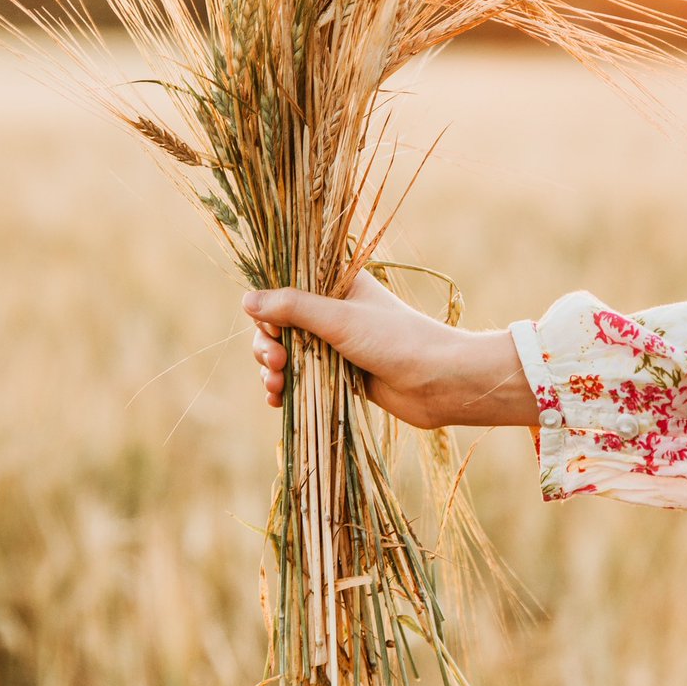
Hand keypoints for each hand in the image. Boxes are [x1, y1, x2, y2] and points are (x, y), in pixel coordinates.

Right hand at [242, 270, 537, 429]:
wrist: (439, 383)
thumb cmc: (395, 341)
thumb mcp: (340, 320)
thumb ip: (294, 308)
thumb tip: (246, 300)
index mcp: (336, 283)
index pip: (285, 287)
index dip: (269, 309)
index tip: (272, 329)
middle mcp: (333, 310)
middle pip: (279, 323)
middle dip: (267, 344)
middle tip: (275, 363)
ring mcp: (335, 343)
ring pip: (287, 352)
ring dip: (272, 369)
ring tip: (275, 387)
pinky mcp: (340, 373)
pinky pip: (301, 377)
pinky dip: (285, 388)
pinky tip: (277, 402)